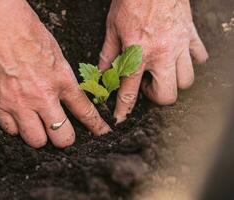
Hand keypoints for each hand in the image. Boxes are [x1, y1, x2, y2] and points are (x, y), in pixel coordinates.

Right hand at [0, 0, 109, 147]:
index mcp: (61, 80)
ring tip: (36, 126)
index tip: (101, 133)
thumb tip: (64, 94)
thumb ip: (61, 77)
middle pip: (62, 137)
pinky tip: (16, 117)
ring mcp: (19, 104)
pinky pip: (10, 131)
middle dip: (64, 139)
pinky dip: (15, 128)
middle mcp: (42, 97)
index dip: (96, 127)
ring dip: (39, 136)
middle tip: (61, 133)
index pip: (85, 112)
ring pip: (36, 140)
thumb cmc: (24, 30)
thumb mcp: (55, 53)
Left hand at [99, 0, 207, 122]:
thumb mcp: (113, 28)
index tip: (121, 120)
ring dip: (173, 81)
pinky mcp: (191, 36)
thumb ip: (108, 53)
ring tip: (161, 71)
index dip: (124, 110)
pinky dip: (191, 61)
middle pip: (167, 95)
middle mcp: (162, 54)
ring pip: (186, 80)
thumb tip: (102, 72)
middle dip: (156, 97)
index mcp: (138, 54)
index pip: (129, 91)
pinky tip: (178, 56)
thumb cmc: (131, 1)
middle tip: (146, 85)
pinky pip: (200, 57)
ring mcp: (180, 46)